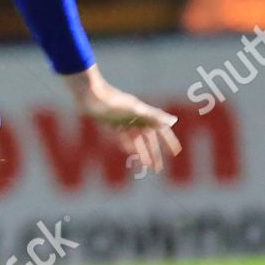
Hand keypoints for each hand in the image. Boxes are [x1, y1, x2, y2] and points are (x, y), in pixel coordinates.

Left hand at [66, 66, 180, 173]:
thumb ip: (154, 116)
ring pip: (136, 140)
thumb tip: (174, 121)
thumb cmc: (113, 101)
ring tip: (146, 167)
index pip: (161, 130)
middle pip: (149, 139)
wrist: (88, 94)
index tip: (176, 153)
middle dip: (155, 154)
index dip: (169, 141)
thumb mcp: (134, 110)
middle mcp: (136, 118)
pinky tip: (129, 152)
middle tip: (159, 169)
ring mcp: (124, 121)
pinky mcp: (112, 122)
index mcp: (145, 114)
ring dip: (142, 153)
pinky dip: (127, 144)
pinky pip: (122, 136)